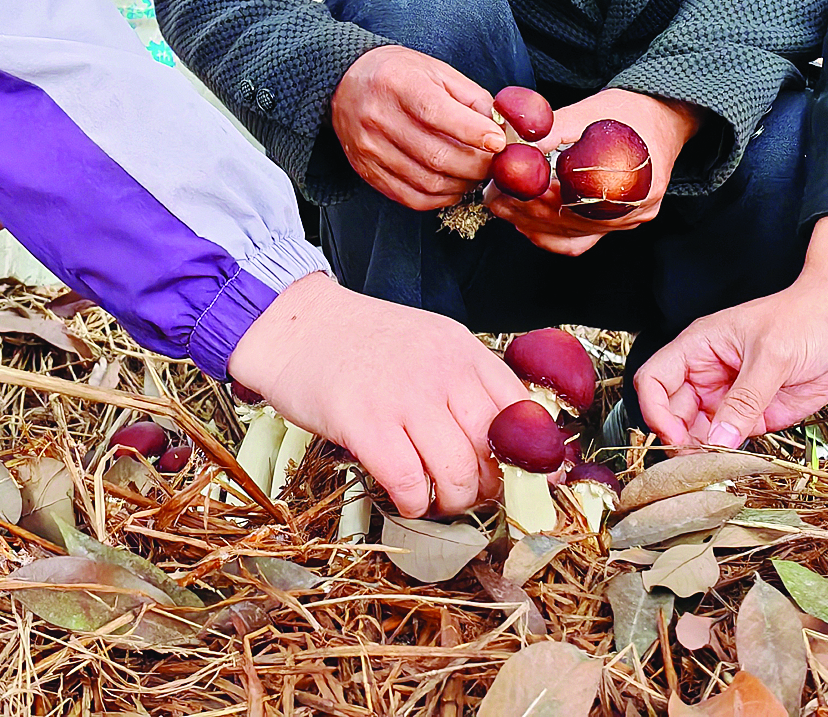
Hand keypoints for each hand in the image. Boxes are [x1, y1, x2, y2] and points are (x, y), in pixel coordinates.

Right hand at [227, 271, 525, 517]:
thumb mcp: (428, 343)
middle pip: (491, 451)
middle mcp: (441, 370)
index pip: (521, 409)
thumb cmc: (362, 343)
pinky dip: (415, 503)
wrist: (296, 325)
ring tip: (435, 498)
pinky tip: (406, 496)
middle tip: (469, 493)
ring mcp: (403, 396)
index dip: (531, 456)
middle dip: (487, 487)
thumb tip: (507, 442)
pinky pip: (409, 483)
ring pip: (457, 474)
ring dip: (451, 502)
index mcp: (462, 350)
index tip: (530, 482)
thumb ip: (465, 383)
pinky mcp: (364, 422)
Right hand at [330, 45, 503, 210]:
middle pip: (436, 155)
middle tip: (494, 164)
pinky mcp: (367, 170)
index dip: (473, 132)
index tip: (498, 142)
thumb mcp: (436, 71)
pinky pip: (409, 197)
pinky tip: (452, 187)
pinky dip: (439, 199)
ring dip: (461, 184)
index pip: (438, 114)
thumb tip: (500, 128)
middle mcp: (379, 118)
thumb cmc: (396, 74)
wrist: (347, 82)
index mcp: (399, 84)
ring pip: (426, 182)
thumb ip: (470, 97)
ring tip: (475, 175)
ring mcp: (370, 148)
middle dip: (476, 166)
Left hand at [484, 89, 697, 256]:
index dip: (529, 193)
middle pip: (568, 221)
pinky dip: (551, 235)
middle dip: (523, 208)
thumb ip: (552, 130)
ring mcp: (628, 221)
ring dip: (532, 223)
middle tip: (495, 195)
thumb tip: (514, 145)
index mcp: (630, 179)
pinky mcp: (619, 224)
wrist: (663, 117)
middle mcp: (632, 208)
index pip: (569, 199)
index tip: (502, 183)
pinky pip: (581, 241)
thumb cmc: (629, 112)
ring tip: (505, 205)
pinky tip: (529, 224)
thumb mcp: (588, 112)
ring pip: (570, 236)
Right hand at [633, 215, 827, 447]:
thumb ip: (745, 400)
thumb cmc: (804, 318)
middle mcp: (707, 375)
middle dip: (679, 442)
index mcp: (699, 348)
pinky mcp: (754, 416)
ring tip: (716, 472)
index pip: (654, 381)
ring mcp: (730, 398)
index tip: (674, 437)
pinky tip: (736, 467)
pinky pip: (731, 442)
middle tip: (696, 468)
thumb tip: (717, 441)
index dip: (656, 411)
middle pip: (673, 415)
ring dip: (703, 455)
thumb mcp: (773, 355)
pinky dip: (729, 458)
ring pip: (699, 434)